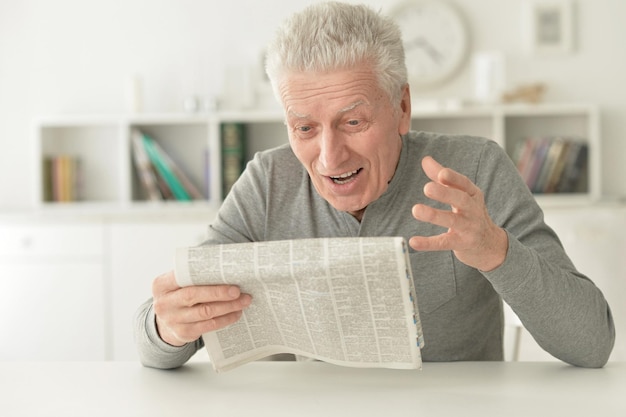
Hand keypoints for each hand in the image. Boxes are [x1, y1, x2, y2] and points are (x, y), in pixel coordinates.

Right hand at [152, 270, 251, 345]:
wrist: (165, 323)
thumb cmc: (178, 296)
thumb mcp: (177, 285)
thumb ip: (192, 276)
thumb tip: (225, 269)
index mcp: (161, 285)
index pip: (181, 276)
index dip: (202, 276)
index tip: (224, 274)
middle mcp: (164, 303)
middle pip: (194, 295)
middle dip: (219, 292)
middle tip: (238, 291)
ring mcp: (173, 320)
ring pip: (204, 312)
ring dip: (227, 307)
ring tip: (243, 301)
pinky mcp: (183, 333)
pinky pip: (209, 325)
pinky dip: (225, 319)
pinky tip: (236, 313)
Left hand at [409, 156, 507, 271]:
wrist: (489, 245)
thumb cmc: (470, 214)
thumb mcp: (461, 194)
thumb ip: (443, 178)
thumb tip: (425, 159)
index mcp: (472, 195)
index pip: (464, 183)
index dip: (453, 178)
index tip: (441, 173)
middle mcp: (473, 210)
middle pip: (461, 199)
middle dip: (445, 193)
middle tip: (427, 188)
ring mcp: (469, 228)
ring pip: (452, 220)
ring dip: (434, 215)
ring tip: (416, 210)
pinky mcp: (461, 244)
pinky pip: (444, 243)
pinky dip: (428, 243)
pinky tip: (414, 241)